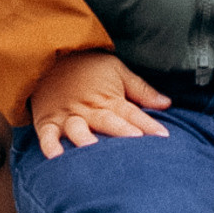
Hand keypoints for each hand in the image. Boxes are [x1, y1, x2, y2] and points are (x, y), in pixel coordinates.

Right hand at [29, 51, 171, 158]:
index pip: (132, 113)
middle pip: (108, 121)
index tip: (163, 136)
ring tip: (92, 150)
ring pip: (78, 128)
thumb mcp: (117, 70)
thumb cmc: (87, 66)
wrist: (50, 56)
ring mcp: (68, 116)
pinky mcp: (48, 121)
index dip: (147, 124)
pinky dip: (50, 145)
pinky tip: (56, 156)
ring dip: (85, 138)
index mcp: (109, 98)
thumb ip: (141, 90)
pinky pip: (47, 135)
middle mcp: (89, 108)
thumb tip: (167, 104)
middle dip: (122, 131)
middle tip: (135, 142)